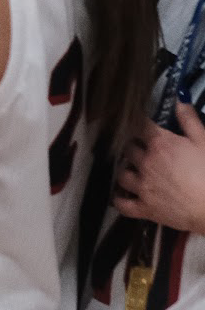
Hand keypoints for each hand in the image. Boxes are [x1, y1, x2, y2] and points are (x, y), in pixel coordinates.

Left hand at [115, 104, 204, 234]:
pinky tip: (123, 196)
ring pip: (122, 174)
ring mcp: (142, 187)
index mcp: (160, 144)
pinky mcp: (145, 209)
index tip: (143, 123)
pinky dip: (120, 199)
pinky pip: (122, 204)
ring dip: (127, 170)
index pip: (141, 125)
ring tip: (134, 170)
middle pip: (129, 149)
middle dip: (134, 146)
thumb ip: (190, 120)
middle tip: (143, 148)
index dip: (141, 123)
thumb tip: (178, 100)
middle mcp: (146, 163)